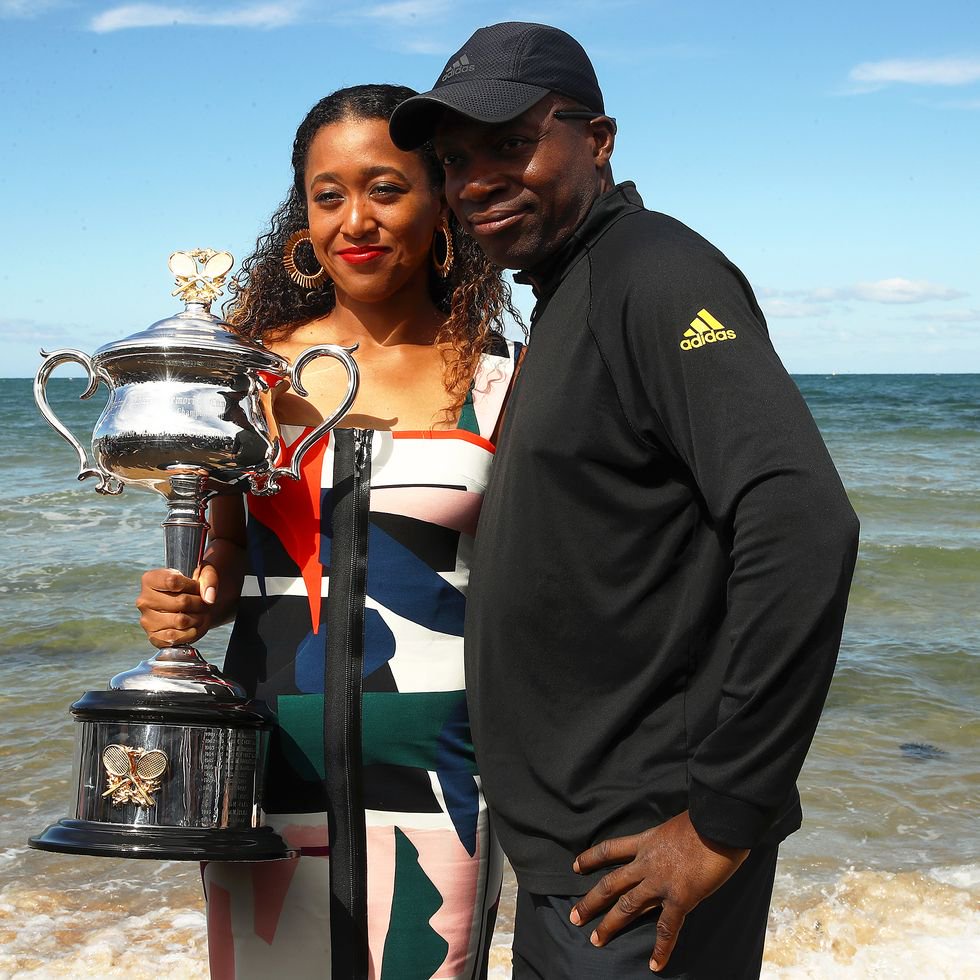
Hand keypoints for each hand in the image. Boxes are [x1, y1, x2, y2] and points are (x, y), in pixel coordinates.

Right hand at [135, 565, 217, 648]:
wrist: (189, 606)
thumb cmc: (193, 586)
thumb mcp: (203, 572)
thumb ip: (209, 578)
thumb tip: (209, 597)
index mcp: (150, 580)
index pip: (173, 581)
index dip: (193, 585)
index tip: (197, 587)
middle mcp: (144, 600)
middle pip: (182, 601)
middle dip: (200, 603)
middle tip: (203, 603)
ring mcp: (147, 620)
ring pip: (181, 621)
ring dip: (198, 618)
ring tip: (199, 614)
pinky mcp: (154, 637)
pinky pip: (176, 637)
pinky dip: (191, 633)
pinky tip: (193, 626)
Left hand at [569, 810, 748, 971]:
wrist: (719, 821)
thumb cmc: (704, 816)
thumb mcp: (675, 822)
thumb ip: (667, 838)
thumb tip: (673, 843)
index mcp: (646, 841)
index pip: (611, 849)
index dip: (591, 858)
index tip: (575, 866)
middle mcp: (647, 862)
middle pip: (611, 884)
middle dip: (591, 901)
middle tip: (574, 917)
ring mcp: (661, 881)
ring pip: (628, 906)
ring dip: (610, 924)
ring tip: (595, 940)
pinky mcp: (681, 897)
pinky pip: (667, 927)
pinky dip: (661, 948)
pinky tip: (655, 965)